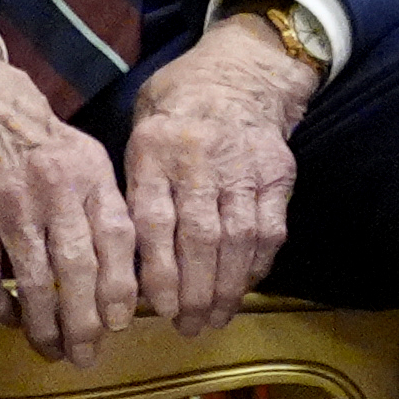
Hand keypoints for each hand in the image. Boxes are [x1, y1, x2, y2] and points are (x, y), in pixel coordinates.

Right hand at [0, 20, 137, 362]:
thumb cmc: (40, 139)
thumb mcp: (86, 156)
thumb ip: (107, 203)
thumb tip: (132, 264)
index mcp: (89, 176)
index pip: (117, 238)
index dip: (122, 285)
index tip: (125, 321)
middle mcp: (53, 193)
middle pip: (76, 269)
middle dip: (85, 320)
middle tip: (89, 355)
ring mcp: (8, 207)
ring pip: (32, 280)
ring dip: (43, 324)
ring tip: (54, 351)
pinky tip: (9, 320)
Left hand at [121, 22, 314, 333]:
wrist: (241, 71)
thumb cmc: (175, 108)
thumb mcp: (138, 134)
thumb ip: (134, 187)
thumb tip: (120, 255)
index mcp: (156, 150)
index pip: (156, 221)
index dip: (159, 271)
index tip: (159, 308)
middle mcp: (202, 159)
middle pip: (201, 237)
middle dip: (197, 290)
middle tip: (190, 327)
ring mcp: (245, 166)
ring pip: (239, 238)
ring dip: (229, 286)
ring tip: (216, 318)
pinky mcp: (277, 172)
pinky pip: (270, 227)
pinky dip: (258, 263)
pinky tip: (244, 287)